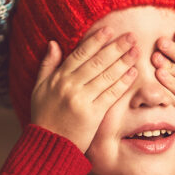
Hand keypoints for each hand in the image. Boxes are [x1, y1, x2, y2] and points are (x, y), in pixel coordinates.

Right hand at [30, 27, 139, 153]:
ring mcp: (82, 100)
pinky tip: (133, 72)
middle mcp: (70, 86)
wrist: (49, 145)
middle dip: (116, 47)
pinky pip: (111, 94)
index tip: (110, 30)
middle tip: (131, 36)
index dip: (96, 40)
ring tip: (136, 51)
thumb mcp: (39, 89)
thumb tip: (53, 43)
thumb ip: (47, 66)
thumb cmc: (44, 117)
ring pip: (106, 75)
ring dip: (123, 61)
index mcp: (58, 78)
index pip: (80, 53)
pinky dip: (123, 82)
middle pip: (97, 62)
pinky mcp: (93, 114)